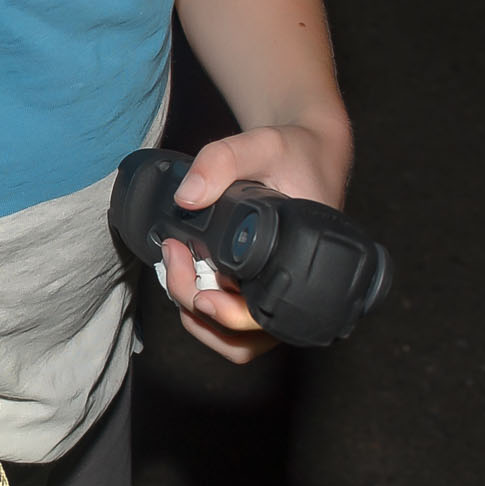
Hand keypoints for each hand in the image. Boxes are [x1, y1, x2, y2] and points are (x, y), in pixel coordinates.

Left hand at [158, 122, 351, 363]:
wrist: (310, 151)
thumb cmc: (296, 152)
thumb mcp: (262, 143)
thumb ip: (223, 161)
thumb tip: (186, 197)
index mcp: (305, 264)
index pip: (267, 317)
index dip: (228, 316)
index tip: (199, 295)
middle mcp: (297, 291)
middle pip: (243, 339)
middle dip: (195, 308)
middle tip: (174, 258)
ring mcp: (280, 298)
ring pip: (236, 342)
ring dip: (196, 316)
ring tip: (176, 265)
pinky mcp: (264, 293)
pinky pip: (234, 327)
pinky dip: (204, 309)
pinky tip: (188, 272)